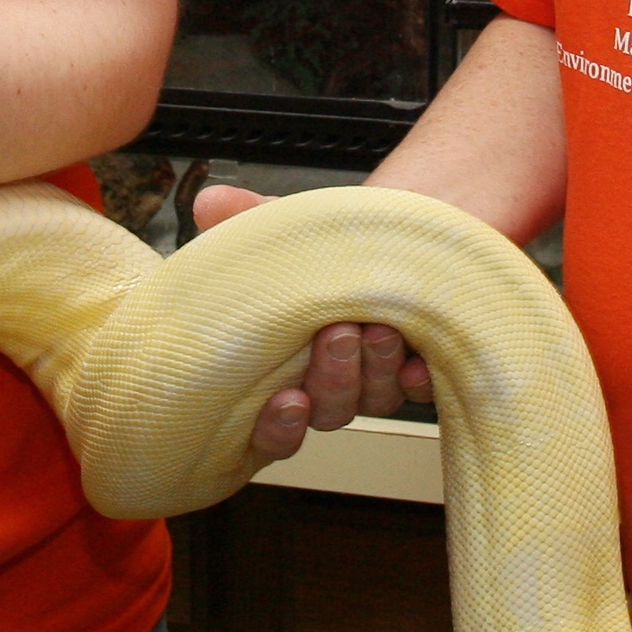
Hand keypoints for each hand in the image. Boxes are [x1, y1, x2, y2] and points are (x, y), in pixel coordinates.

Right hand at [193, 182, 430, 459]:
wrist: (396, 225)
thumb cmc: (329, 244)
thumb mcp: (285, 229)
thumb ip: (244, 220)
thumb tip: (208, 205)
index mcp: (288, 368)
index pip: (276, 426)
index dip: (279, 426)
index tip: (286, 401)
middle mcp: (334, 383)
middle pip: (332, 410)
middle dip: (334, 378)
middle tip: (337, 334)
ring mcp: (379, 377)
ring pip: (377, 399)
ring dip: (376, 371)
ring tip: (378, 328)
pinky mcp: (423, 364)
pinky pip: (424, 389)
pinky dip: (418, 378)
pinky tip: (416, 363)